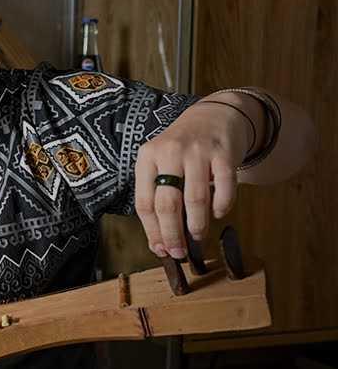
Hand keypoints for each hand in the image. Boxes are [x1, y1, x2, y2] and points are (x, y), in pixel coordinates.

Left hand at [134, 101, 250, 258]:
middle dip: (172, 234)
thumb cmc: (183, 149)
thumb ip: (159, 196)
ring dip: (197, 225)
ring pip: (195, 199)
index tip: (160, 250)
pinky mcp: (224, 152)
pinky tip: (217, 213)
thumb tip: (161, 242)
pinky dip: (221, 206)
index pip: (144, 202)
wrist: (214, 115)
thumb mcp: (161, 163)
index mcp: (147, 157)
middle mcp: (169, 152)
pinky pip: (224, 188)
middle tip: (179, 253)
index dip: (152, 231)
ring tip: (197, 236)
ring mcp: (197, 151)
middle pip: (167, 204)